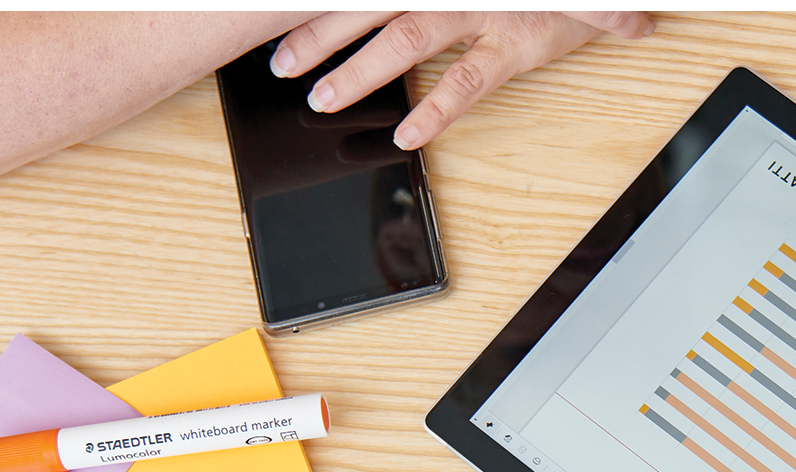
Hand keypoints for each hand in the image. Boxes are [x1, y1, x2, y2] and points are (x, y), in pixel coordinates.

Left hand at [269, 11, 653, 149]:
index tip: (282, 30)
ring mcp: (481, 13)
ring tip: (324, 98)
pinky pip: (466, 81)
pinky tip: (406, 133)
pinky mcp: (513, 45)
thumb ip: (422, 5)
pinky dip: (434, 110)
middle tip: (283, 67)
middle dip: (321, 37)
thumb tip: (371, 19)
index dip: (322, 11)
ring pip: (406, 39)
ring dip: (361, 71)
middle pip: (371, 8)